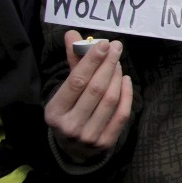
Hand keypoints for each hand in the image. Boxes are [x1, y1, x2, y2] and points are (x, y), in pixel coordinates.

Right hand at [43, 30, 132, 163]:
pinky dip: (127, 94)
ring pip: (110, 100)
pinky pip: (122, 113)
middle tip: (116, 47)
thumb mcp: (64, 90)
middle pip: (96, 89)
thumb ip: (72, 62)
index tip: (104, 44)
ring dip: (117, 77)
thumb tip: (72, 33)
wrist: (73, 149)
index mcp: (55, 111)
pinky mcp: (106, 142)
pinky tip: (126, 80)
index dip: (92, 61)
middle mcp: (70, 125)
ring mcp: (89, 136)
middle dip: (108, 64)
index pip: (77, 82)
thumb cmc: (69, 110)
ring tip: (118, 62)